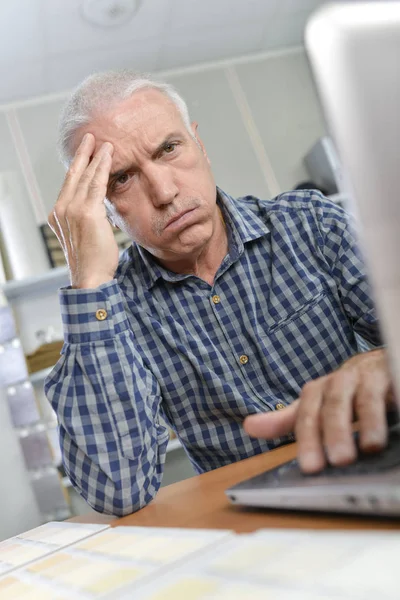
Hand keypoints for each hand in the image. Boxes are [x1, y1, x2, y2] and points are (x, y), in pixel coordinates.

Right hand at [49, 133, 118, 288]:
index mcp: (59, 215)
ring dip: (95, 156)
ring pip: (85, 176)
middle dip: (82, 154)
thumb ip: (89, 218)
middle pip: (73, 175)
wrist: (91, 277)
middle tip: (90, 137)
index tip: (85, 154)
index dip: (77, 167)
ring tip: (104, 142)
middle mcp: (62, 209)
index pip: (69, 185)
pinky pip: (97, 183)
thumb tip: (101, 206)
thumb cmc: (93, 261)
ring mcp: (73, 210)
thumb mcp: (86, 235)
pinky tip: (109, 155)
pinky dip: (103, 167)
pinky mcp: (88, 212)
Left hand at [244, 348, 393, 472]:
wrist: (374, 364)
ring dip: (368, 420)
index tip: (311, 468)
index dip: (309, 440)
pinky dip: (394, 400)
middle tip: (340, 460)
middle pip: (334, 406)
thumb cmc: (343, 392)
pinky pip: (393, 386)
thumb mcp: (314, 406)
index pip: (307, 416)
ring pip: (365, 397)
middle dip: (336, 432)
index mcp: (318, 391)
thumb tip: (249, 426)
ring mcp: (368, 378)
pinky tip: (397, 413)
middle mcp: (341, 382)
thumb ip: (286, 419)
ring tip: (371, 446)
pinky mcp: (390, 374)